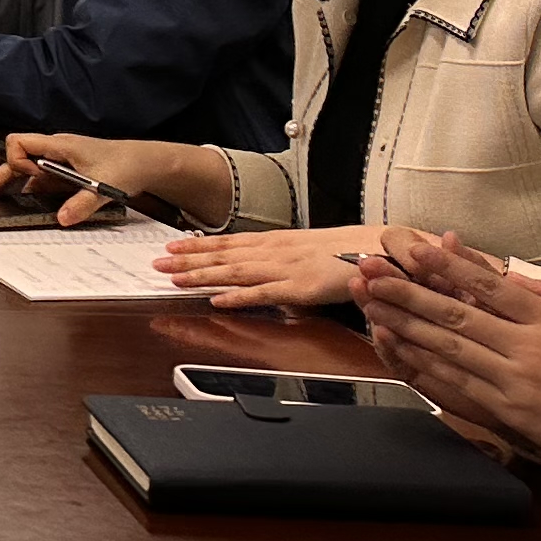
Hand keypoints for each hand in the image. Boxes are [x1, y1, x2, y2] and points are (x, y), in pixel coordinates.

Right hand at [0, 129, 184, 226]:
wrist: (146, 163)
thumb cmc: (126, 164)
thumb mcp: (105, 186)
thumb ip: (82, 203)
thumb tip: (60, 219)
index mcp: (60, 145)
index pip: (20, 142)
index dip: (18, 162)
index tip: (33, 178)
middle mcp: (55, 152)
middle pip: (16, 160)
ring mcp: (60, 164)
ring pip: (29, 174)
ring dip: (19, 189)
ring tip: (7, 209)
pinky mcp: (67, 175)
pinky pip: (44, 184)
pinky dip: (37, 196)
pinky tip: (38, 211)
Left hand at [156, 222, 378, 307]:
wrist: (385, 249)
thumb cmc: (352, 251)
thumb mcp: (311, 252)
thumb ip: (286, 261)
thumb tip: (267, 274)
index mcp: (280, 241)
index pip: (230, 242)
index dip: (199, 245)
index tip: (171, 246)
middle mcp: (278, 250)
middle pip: (225, 255)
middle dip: (188, 259)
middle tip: (155, 262)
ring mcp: (288, 268)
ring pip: (236, 272)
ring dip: (202, 275)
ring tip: (173, 277)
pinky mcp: (302, 287)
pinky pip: (265, 293)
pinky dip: (239, 297)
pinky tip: (217, 300)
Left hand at [354, 230, 540, 465]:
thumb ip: (540, 292)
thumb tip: (498, 271)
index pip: (490, 286)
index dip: (449, 267)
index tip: (415, 249)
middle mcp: (527, 346)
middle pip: (457, 315)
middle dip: (409, 292)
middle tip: (372, 274)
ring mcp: (512, 379)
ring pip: (448, 347)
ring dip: (405, 324)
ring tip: (372, 304)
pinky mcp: (503, 408)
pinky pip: (454, 381)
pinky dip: (423, 362)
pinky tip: (398, 346)